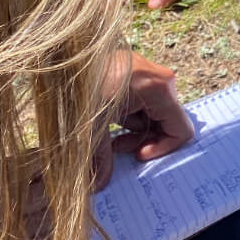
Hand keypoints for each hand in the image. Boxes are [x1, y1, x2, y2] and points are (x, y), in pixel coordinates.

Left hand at [93, 52, 194, 189]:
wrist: (58, 54)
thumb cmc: (80, 86)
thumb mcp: (91, 126)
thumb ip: (100, 157)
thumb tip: (98, 185)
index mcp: (160, 89)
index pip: (180, 129)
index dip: (162, 148)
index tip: (136, 156)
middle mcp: (160, 79)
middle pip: (166, 122)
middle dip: (143, 140)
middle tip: (117, 147)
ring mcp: (147, 74)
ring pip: (151, 113)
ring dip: (132, 129)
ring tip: (106, 134)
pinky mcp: (134, 73)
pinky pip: (141, 102)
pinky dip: (127, 116)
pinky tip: (105, 120)